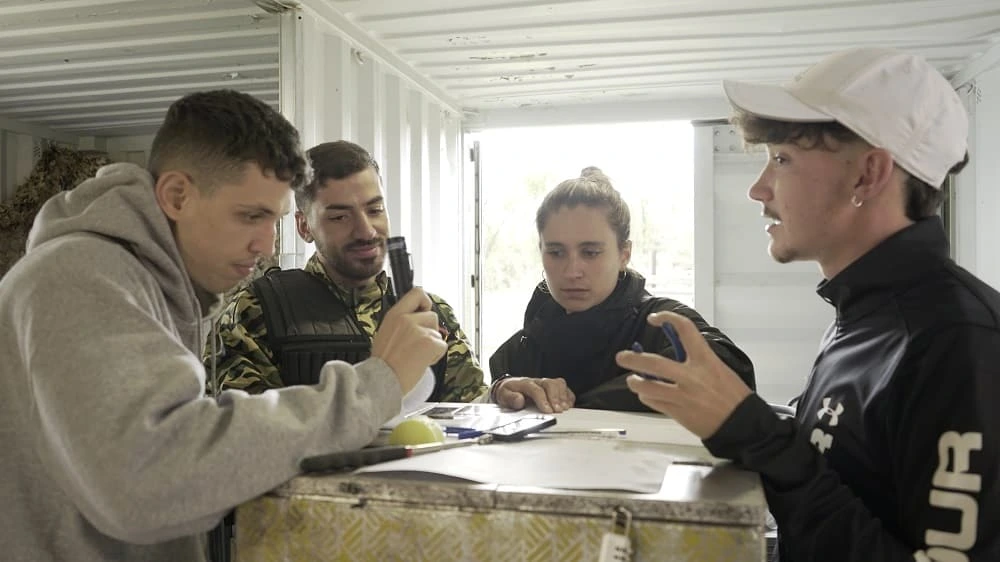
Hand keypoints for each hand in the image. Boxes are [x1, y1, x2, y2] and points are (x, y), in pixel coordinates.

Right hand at [371, 288, 446, 394]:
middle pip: (432, 315)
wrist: (381, 380)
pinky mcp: (429, 343)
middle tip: (417, 344)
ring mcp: (419, 330)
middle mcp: (407, 319)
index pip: (417, 293)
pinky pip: (442, 346)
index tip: (425, 310)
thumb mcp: (385, 332)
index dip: (425, 301)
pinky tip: (421, 362)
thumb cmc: (383, 362)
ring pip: (438, 333)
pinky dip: (435, 355)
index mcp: (395, 314)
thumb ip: (401, 322)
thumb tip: (417, 318)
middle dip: (430, 330)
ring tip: (416, 355)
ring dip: (432, 344)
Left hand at [494, 377, 574, 412]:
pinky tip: (568, 405)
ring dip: (563, 396)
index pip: (535, 389)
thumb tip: (519, 400)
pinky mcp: (552, 387)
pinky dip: (568, 396)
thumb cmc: (508, 393)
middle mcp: (537, 381)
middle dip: (555, 398)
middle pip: (550, 384)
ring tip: (564, 408)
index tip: (548, 411)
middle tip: (558, 410)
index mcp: (524, 383)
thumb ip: (510, 399)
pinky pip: (564, 387)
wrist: (509, 387)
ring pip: (558, 383)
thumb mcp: (503, 396)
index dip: (543, 400)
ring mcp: (545, 383)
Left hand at [614, 311, 751, 438]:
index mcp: (706, 360)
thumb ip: (697, 358)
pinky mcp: (678, 413)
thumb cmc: (733, 396)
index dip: (667, 319)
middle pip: (654, 363)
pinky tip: (647, 394)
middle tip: (622, 357)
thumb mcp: (719, 369)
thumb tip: (676, 347)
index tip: (655, 319)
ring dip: (635, 382)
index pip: (685, 330)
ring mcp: (683, 396)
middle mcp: (692, 376)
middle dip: (633, 358)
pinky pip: (653, 402)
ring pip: (648, 386)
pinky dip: (647, 396)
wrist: (742, 424)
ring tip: (632, 380)